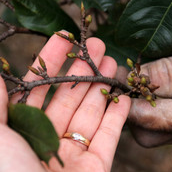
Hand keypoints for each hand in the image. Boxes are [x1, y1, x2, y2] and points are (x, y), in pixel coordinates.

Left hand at [0, 33, 130, 170]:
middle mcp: (46, 140)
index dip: (50, 62)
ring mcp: (72, 154)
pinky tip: (124, 95)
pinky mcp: (95, 166)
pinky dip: (118, 115)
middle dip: (83, 69)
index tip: (64, 39)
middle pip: (68, 97)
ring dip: (102, 87)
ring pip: (90, 113)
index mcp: (19, 131)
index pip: (37, 88)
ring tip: (112, 62)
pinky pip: (109, 136)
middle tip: (98, 46)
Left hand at [127, 8, 171, 146]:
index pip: (161, 120)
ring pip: (159, 128)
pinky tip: (150, 84)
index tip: (116, 88)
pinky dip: (154, 104)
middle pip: (155, 133)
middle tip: (124, 84)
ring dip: (143, 107)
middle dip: (135, 111)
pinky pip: (168, 117)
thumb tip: (136, 81)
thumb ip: (171, 73)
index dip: (134, 105)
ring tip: (134, 82)